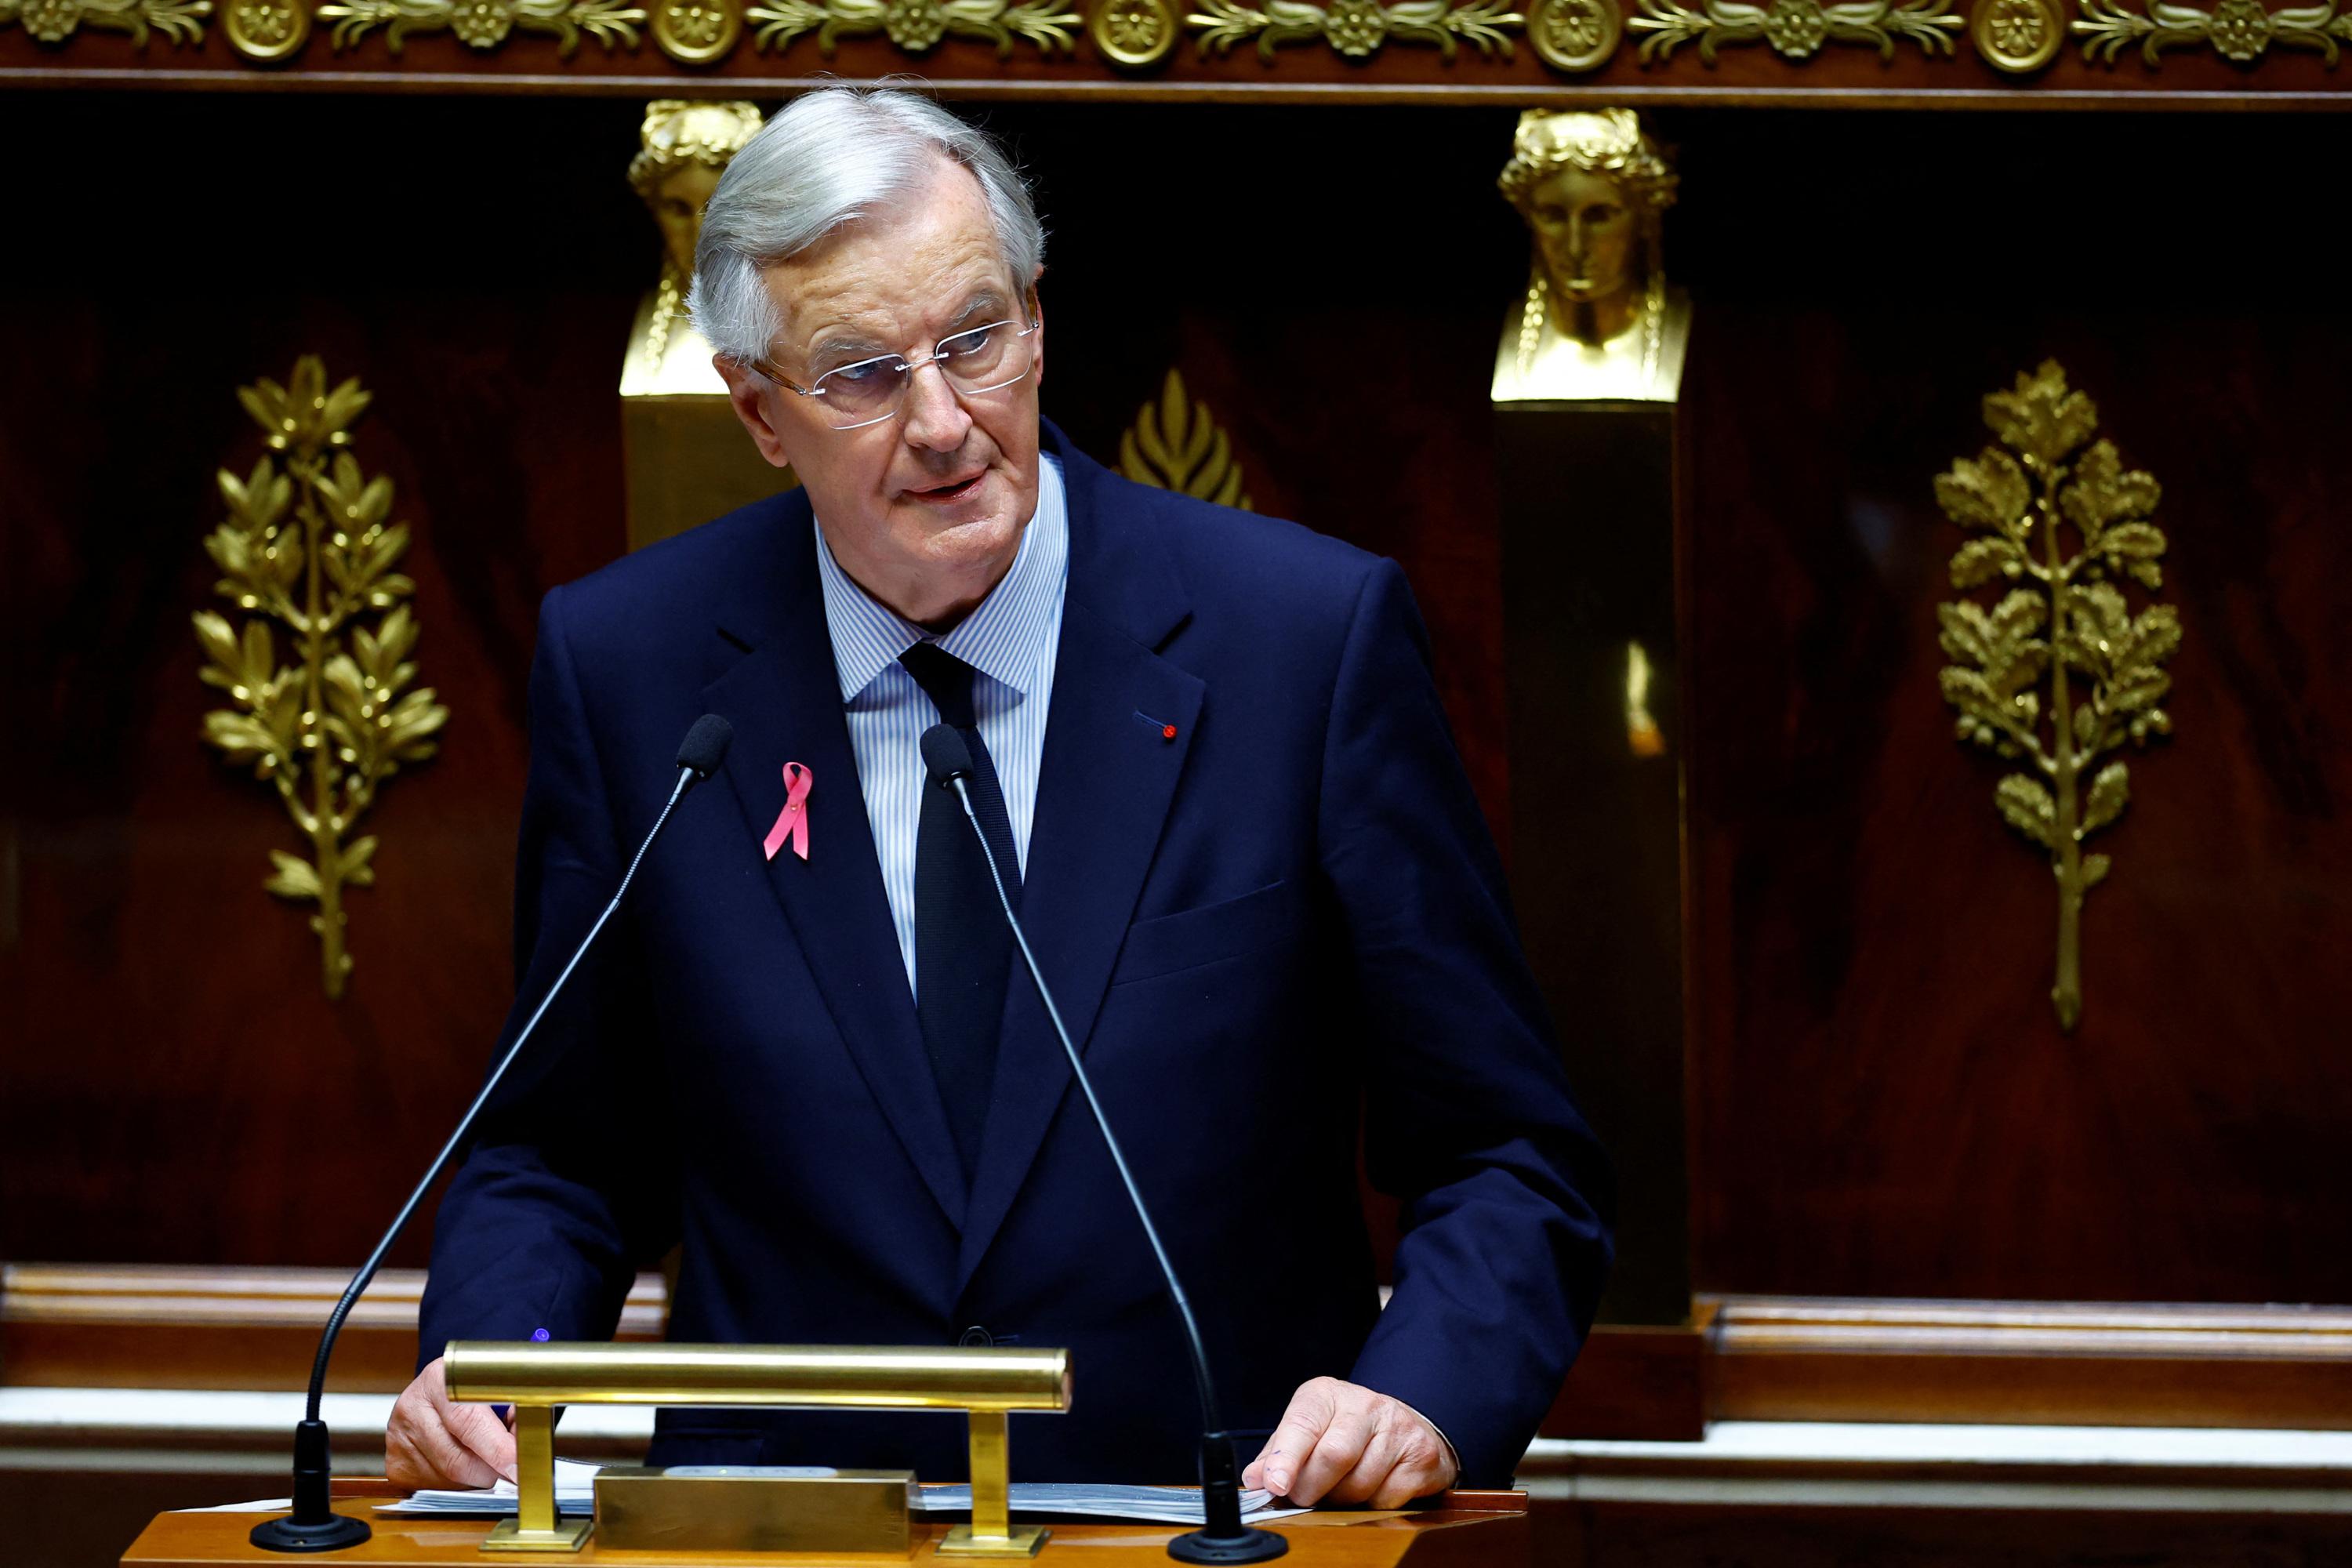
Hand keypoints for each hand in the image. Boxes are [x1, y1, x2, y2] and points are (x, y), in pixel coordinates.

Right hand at [385, 1355, 517, 1489]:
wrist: (436, 1388)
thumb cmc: (470, 1388)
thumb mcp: (492, 1383)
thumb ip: (512, 1409)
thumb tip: (525, 1444)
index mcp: (439, 1380)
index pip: (469, 1421)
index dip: (497, 1448)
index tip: (517, 1465)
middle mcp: (412, 1409)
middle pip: (457, 1460)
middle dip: (490, 1470)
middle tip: (508, 1465)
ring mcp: (398, 1438)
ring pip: (448, 1481)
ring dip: (474, 1478)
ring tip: (482, 1456)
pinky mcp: (395, 1464)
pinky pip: (433, 1489)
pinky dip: (455, 1485)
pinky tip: (461, 1464)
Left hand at [1242, 1377, 1457, 1508]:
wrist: (1406, 1427)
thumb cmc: (1346, 1432)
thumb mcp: (1307, 1431)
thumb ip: (1278, 1455)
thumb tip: (1254, 1478)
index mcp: (1326, 1395)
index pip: (1303, 1424)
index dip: (1287, 1457)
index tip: (1275, 1484)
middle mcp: (1364, 1404)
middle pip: (1334, 1456)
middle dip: (1313, 1488)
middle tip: (1304, 1498)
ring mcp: (1398, 1427)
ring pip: (1360, 1483)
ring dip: (1342, 1501)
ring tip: (1339, 1491)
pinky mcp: (1421, 1456)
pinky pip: (1388, 1498)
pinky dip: (1372, 1506)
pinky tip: (1371, 1491)